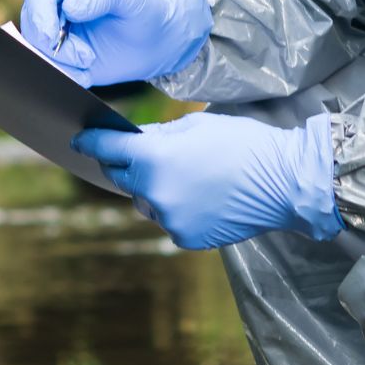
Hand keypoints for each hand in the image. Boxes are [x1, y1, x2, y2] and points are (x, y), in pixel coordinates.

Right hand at [19, 0, 211, 87]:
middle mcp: (55, 6)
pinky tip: (87, 74)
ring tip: (90, 62)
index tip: (53, 34)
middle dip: (51, 46)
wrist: (157, 39)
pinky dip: (66, 76)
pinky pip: (51, 70)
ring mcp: (57, 34)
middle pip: (32, 24)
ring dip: (61, 63)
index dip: (39, 13)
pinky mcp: (63, 58)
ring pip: (37, 50)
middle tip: (83, 57)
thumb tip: (71, 7)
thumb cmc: (145, 8)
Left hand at [73, 113, 343, 249]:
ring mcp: (168, 219)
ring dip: (155, 189)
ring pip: (146, 202)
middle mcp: (152, 192)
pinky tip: (202, 197)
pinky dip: (176, 208)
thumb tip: (135, 141)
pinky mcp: (184, 237)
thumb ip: (159, 136)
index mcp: (152, 158)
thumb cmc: (245, 145)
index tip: (80, 139)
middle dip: (127, 166)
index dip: (90, 142)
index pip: (107, 149)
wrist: (283, 183)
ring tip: (187, 178)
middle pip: (122, 179)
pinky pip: (168, 220)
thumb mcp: (197, 126)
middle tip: (142, 156)